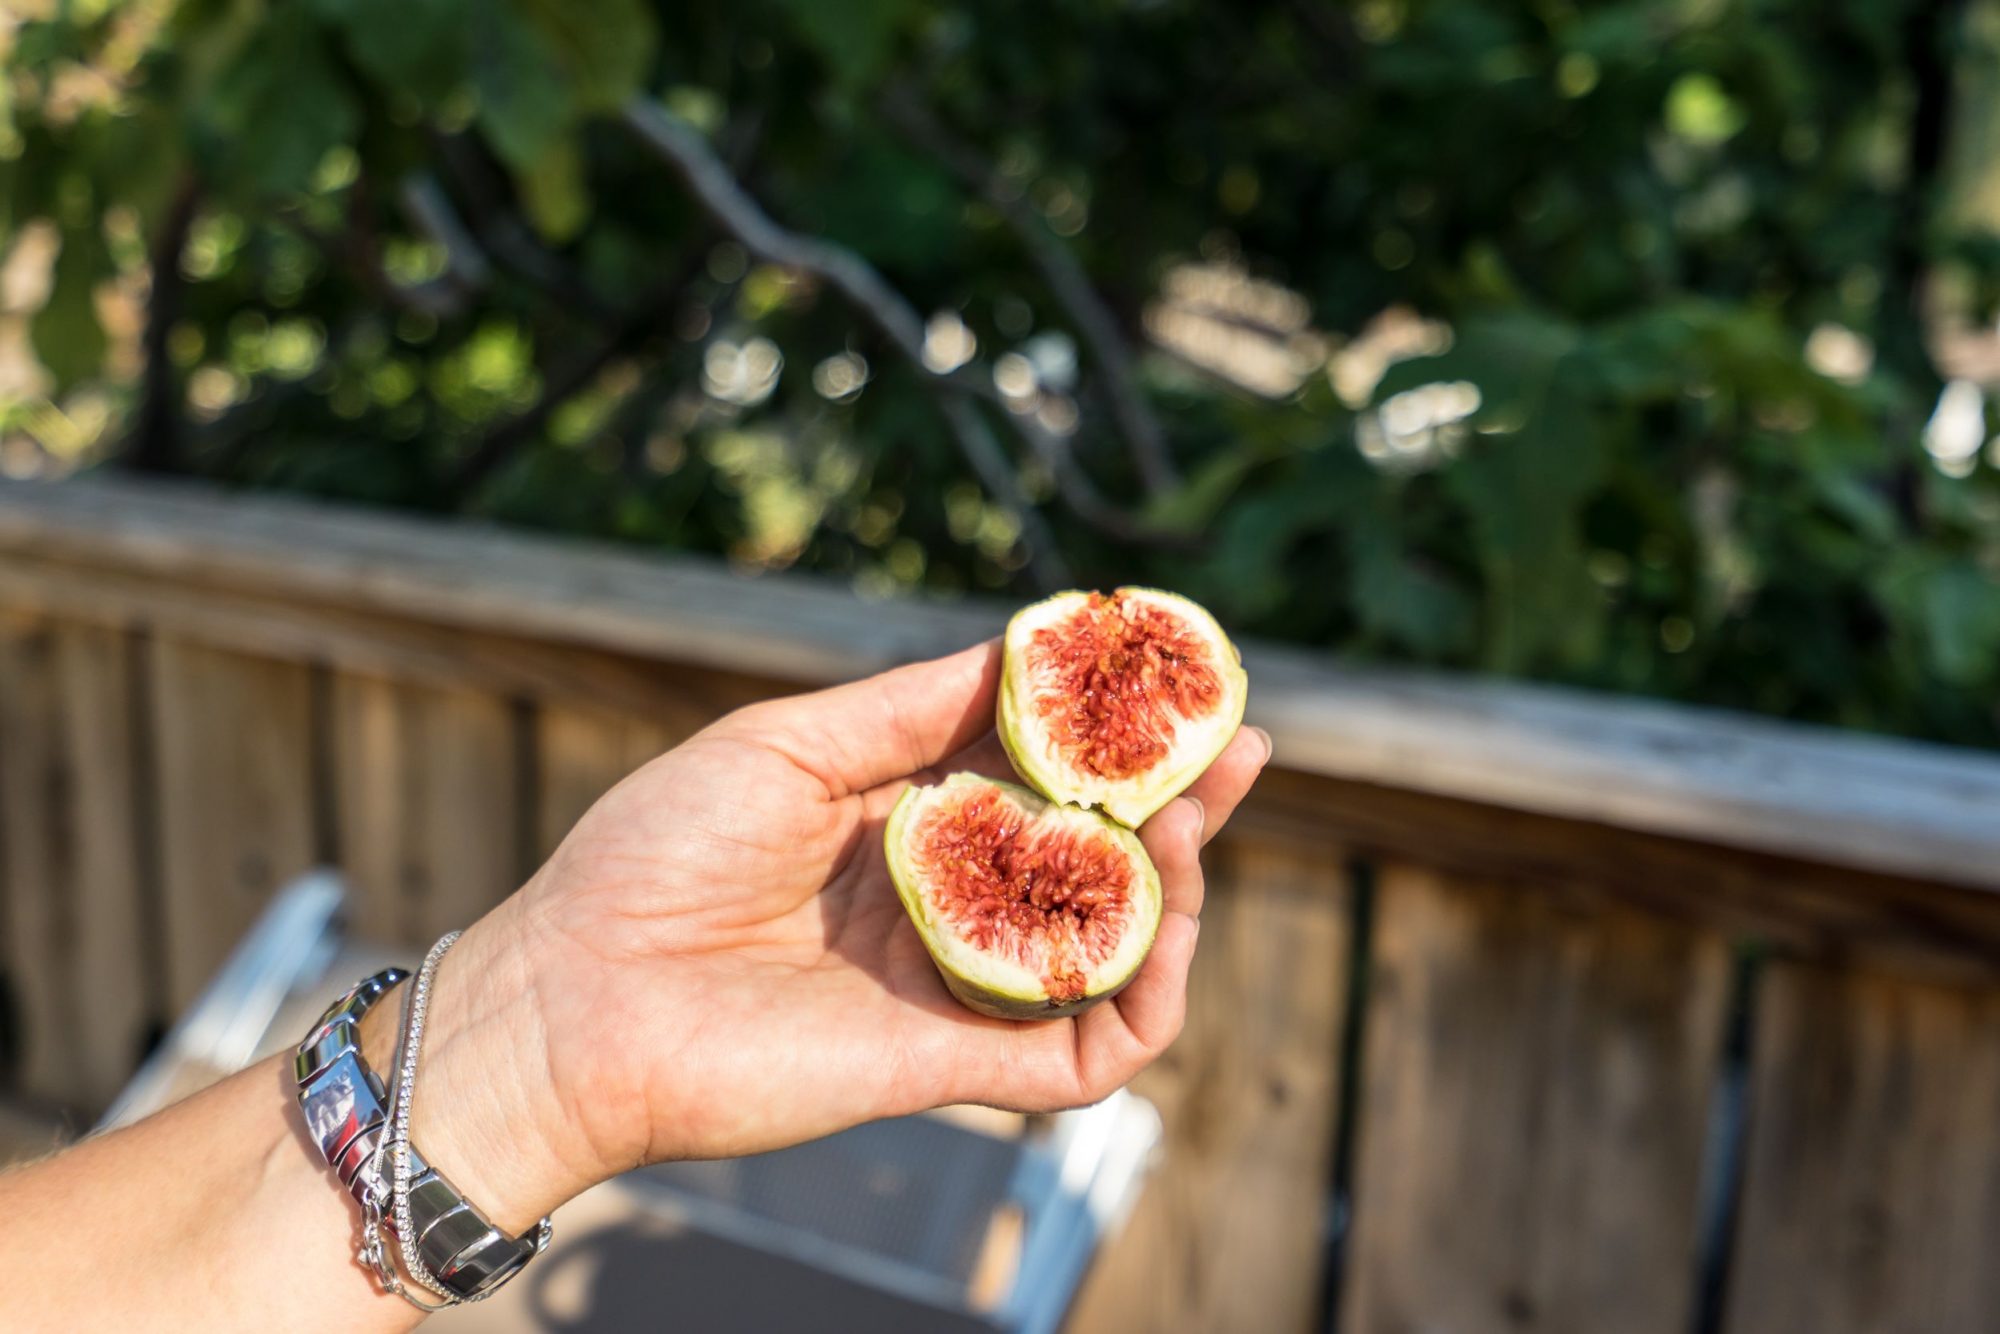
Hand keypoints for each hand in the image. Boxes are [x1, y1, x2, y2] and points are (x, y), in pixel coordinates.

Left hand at [398, 640, 1269, 1229]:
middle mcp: (945, 903)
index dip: (1112, 737)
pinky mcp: (955, 1068)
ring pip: (1109, 952)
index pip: (1041, 777)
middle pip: (1096, 859)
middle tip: (1240, 749)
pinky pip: (1086, 1053)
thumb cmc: (653, 855)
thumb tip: (1026, 650)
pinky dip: (1147, 1000)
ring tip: (1191, 824)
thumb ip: (910, 706)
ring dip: (1174, 892)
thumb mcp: (789, 743)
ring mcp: (955, 988)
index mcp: (903, 822)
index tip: (1174, 679)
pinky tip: (1166, 928)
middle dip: (1177, 804)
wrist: (573, 998)